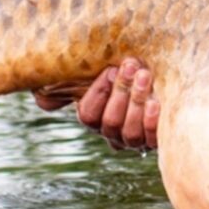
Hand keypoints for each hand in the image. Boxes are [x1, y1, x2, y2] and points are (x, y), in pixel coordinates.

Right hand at [33, 57, 159, 150]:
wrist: (168, 81)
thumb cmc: (132, 72)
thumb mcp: (105, 72)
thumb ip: (75, 79)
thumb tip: (40, 100)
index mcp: (97, 117)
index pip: (88, 115)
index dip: (98, 93)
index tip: (110, 70)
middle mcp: (115, 134)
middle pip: (110, 122)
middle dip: (120, 92)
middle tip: (130, 66)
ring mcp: (137, 141)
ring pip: (130, 132)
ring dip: (136, 101)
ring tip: (145, 76)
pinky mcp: (161, 142)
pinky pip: (154, 139)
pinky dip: (154, 121)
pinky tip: (157, 102)